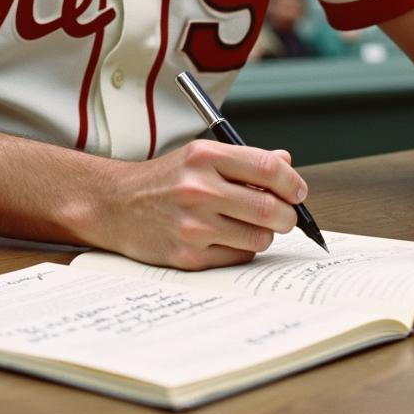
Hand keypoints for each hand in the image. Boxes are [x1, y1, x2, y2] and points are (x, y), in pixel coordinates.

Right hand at [97, 141, 305, 269]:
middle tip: (286, 215)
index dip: (292, 182)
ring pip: (259, 237)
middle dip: (288, 215)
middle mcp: (199, 188)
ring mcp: (193, 225)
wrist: (115, 205)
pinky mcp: (188, 255)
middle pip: (270, 208)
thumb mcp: (199, 156)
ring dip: (265, 233)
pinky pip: (238, 256)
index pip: (267, 167)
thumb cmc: (163, 180)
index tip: (298, 191)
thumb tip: (286, 162)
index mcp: (204, 156)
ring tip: (249, 224)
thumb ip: (244, 160)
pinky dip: (242, 248)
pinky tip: (226, 236)